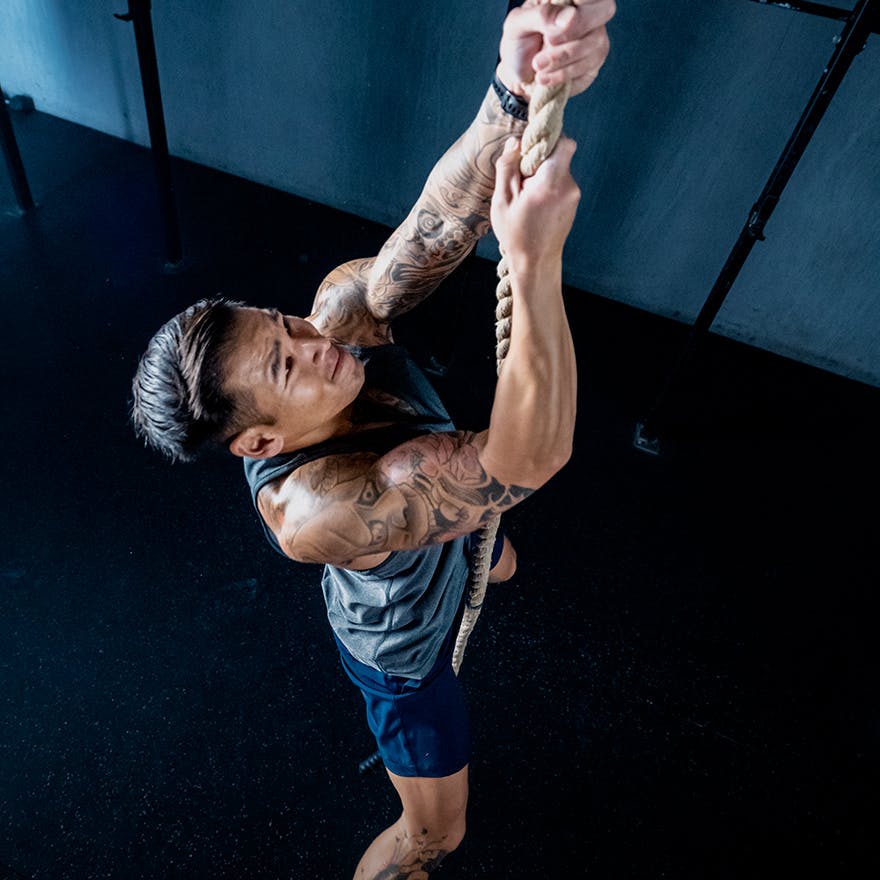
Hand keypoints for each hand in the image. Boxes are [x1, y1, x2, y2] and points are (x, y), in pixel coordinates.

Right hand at [490, 135, 580, 272]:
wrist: (536, 263)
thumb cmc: (516, 235)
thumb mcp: (502, 201)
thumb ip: (507, 168)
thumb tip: (515, 142)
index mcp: (550, 184)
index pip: (563, 143)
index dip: (547, 139)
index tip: (528, 151)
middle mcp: (568, 186)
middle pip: (559, 153)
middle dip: (540, 159)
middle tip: (522, 179)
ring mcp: (574, 195)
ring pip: (558, 167)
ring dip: (542, 174)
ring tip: (526, 197)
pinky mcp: (573, 201)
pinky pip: (560, 181)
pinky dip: (547, 185)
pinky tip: (535, 204)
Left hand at [496, 0, 614, 99]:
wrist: (517, 75)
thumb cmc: (519, 42)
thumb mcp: (517, 24)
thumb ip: (540, 15)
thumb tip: (570, 16)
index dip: (582, 3)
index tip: (556, 25)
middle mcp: (588, 13)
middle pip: (606, 9)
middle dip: (576, 28)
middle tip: (549, 41)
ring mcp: (594, 38)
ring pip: (595, 42)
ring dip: (563, 57)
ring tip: (537, 65)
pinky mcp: (593, 64)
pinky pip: (589, 67)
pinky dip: (564, 74)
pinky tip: (546, 77)